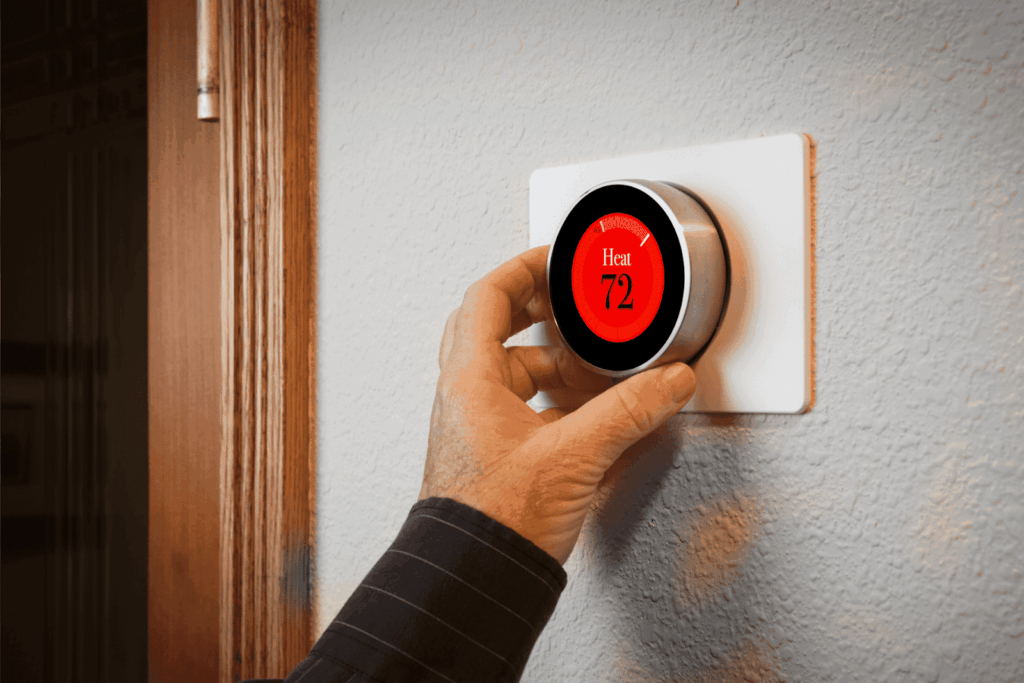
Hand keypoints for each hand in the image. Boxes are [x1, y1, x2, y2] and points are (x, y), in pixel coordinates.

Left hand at [419, 245, 695, 564]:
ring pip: (513, 372)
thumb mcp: (574, 454)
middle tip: (574, 305)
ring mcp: (476, 425)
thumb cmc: (497, 519)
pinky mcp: (492, 453)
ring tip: (596, 368)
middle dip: (540, 313)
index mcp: (469, 380)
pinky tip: (589, 413)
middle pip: (496, 328)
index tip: (555, 259)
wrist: (476, 578)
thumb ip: (628, 411)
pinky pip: (523, 407)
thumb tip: (668, 383)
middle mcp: (465, 397)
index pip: (488, 297)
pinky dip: (555, 400)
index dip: (524, 269)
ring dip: (554, 363)